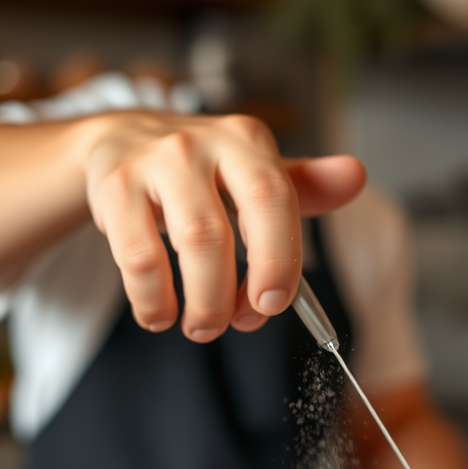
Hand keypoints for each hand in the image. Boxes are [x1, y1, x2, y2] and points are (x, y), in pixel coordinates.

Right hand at [84, 112, 365, 341]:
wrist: (119, 142)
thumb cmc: (201, 171)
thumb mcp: (252, 171)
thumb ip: (303, 186)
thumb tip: (354, 177)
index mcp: (245, 142)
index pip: (273, 199)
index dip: (277, 259)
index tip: (274, 304)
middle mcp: (197, 144)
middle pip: (219, 233)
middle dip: (229, 294)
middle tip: (237, 324)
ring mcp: (151, 164)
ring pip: (183, 247)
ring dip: (198, 304)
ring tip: (202, 326)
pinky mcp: (113, 189)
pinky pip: (137, 260)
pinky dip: (152, 302)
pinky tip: (160, 314)